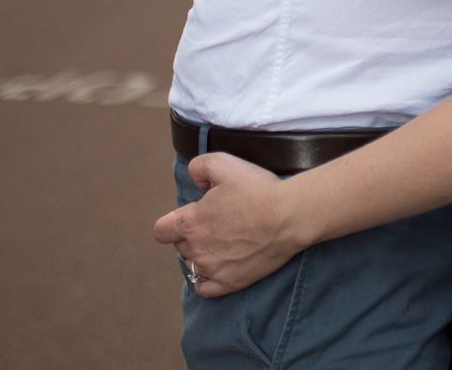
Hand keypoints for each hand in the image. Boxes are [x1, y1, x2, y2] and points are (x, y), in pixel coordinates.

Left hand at [153, 151, 301, 297]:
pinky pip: (204, 288)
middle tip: (215, 224)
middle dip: (191, 235)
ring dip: (200, 254)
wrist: (289, 217)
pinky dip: (206, 279)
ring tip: (221, 243)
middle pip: (179, 246)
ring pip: (192, 265)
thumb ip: (198, 167)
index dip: (172, 222)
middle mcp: (196, 249)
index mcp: (190, 222)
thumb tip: (194, 180)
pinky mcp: (228, 283)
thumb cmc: (258, 189)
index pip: (162, 230)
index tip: (189, 216)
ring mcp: (212, 269)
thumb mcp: (223, 163)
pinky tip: (217, 267)